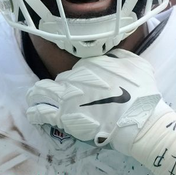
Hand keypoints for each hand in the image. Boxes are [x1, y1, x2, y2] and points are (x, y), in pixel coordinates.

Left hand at [26, 49, 166, 153]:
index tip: (83, 88)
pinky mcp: (62, 115)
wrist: (138, 117)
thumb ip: (121, 57)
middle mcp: (76, 76)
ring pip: (42, 91)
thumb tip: (113, 57)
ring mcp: (67, 95)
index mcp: (92, 63)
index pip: (78, 69)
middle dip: (61, 88)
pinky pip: (40, 111)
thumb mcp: (137, 64)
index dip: (80, 80)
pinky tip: (33, 114)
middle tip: (64, 98)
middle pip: (61, 80)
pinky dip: (35, 112)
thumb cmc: (142, 93)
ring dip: (37, 95)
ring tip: (35, 100)